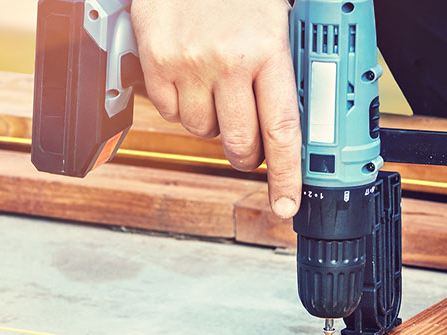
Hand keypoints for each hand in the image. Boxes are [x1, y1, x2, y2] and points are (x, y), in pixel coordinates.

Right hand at [132, 0, 301, 217]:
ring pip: (201, 131)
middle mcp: (227, 62)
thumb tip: (292, 120)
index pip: (282, 130)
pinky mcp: (155, 60)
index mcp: (267, 49)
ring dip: (212, 123)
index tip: (287, 203)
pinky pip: (169, 111)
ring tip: (216, 89)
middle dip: (248, 155)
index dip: (287, 175)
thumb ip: (282, 65)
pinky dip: (180, 105)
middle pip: (240, 143)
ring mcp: (187, 63)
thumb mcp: (275, 16)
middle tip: (251, 148)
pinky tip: (189, 78)